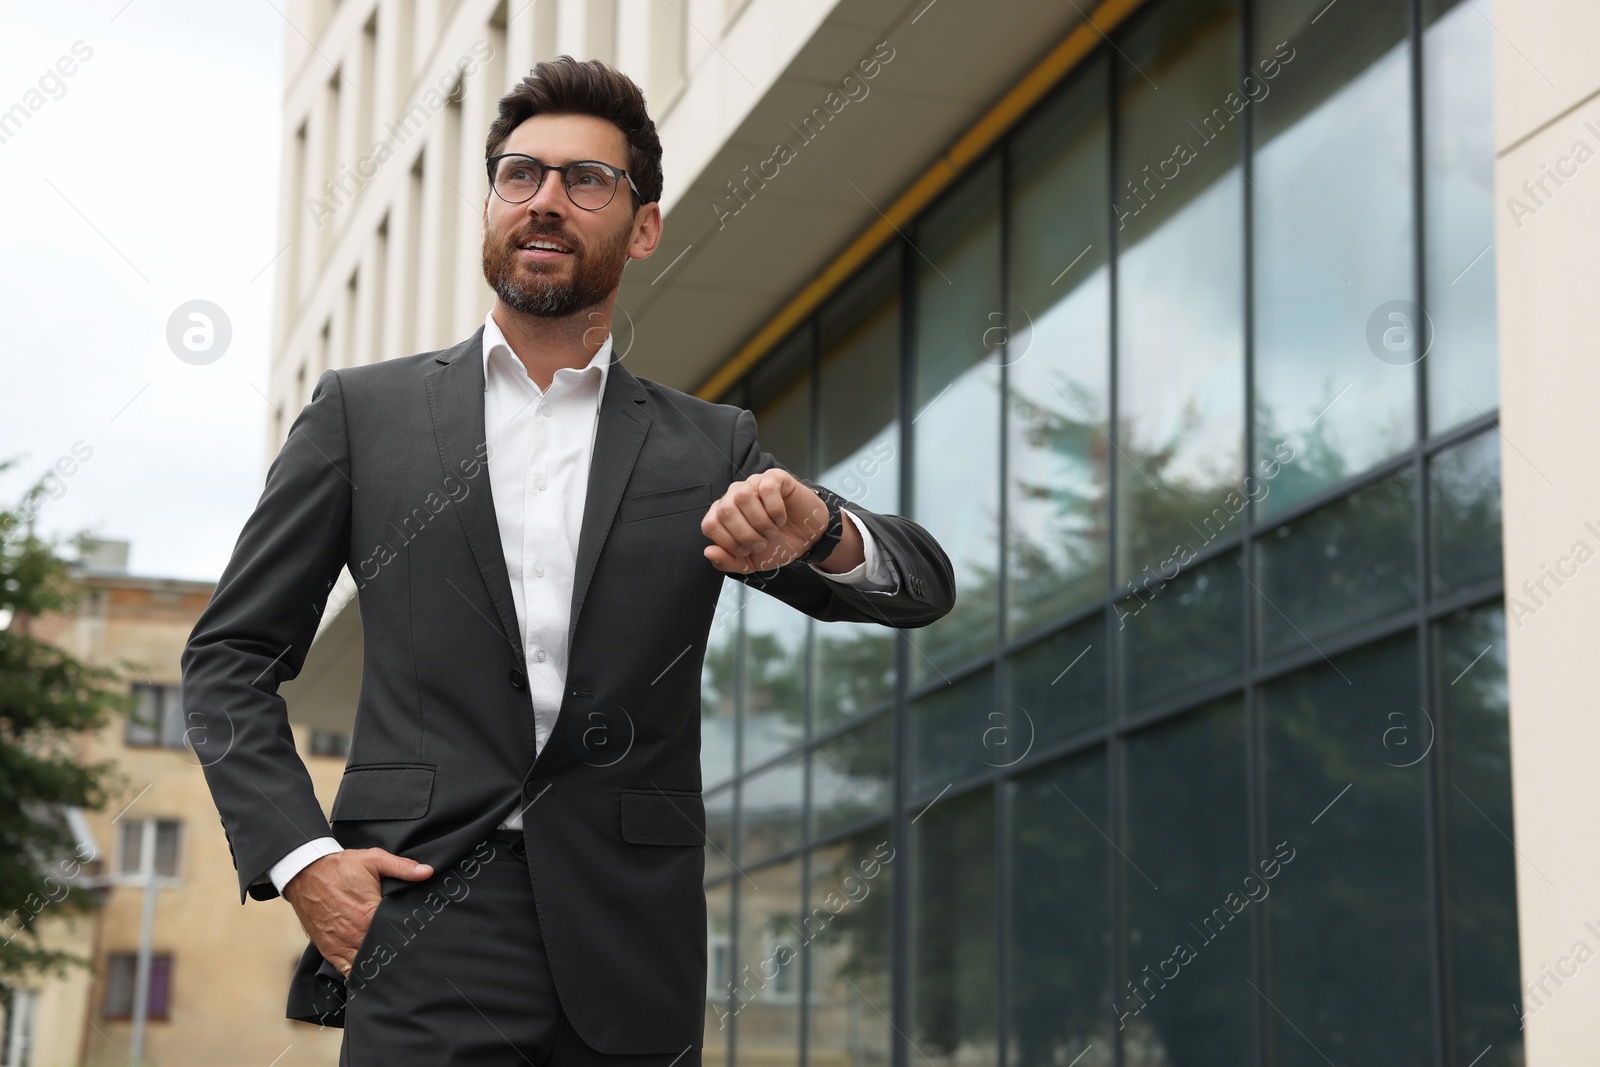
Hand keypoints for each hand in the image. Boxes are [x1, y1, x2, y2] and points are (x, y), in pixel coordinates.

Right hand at [281, 848, 432, 976]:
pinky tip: (371, 972)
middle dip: (395, 954)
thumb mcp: (373, 859)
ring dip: (378, 966)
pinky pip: (346, 970)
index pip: (394, 935)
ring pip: (365, 966)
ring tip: (395, 966)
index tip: (419, 939)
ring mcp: (340, 944)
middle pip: (381, 953)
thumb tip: (427, 871)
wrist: (305, 873)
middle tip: (411, 955)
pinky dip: (359, 973)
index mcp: (368, 914)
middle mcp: (354, 934)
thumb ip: (402, 867)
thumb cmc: (340, 867)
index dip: (408, 938)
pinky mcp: (329, 949)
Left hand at [701, 470, 838, 573]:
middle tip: (762, 542)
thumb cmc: (777, 546)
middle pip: (725, 511)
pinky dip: (776, 510)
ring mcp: (753, 483)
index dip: (728, 543)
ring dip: (761, 522)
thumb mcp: (750, 562)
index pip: (709, 525)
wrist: (807, 540)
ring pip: (743, 497)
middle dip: (745, 535)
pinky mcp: (774, 477)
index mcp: (723, 514)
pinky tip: (781, 518)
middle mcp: (734, 495)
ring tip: (772, 530)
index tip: (747, 550)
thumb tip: (708, 551)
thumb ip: (726, 561)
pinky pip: (766, 488)